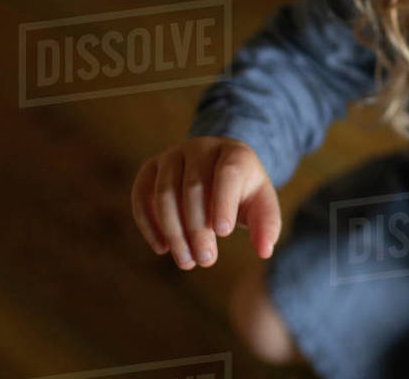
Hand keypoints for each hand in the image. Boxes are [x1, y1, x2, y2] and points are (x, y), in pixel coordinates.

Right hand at [131, 137, 281, 268]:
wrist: (220, 170)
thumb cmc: (243, 191)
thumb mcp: (262, 205)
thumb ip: (267, 226)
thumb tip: (264, 251)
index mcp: (234, 153)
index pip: (228, 174)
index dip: (224, 202)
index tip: (224, 233)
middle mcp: (201, 147)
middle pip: (194, 186)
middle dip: (198, 228)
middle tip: (206, 260)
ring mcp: (172, 155)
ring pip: (165, 191)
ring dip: (173, 231)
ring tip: (186, 262)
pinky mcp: (151, 168)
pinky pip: (141, 194)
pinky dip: (148, 223)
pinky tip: (161, 248)